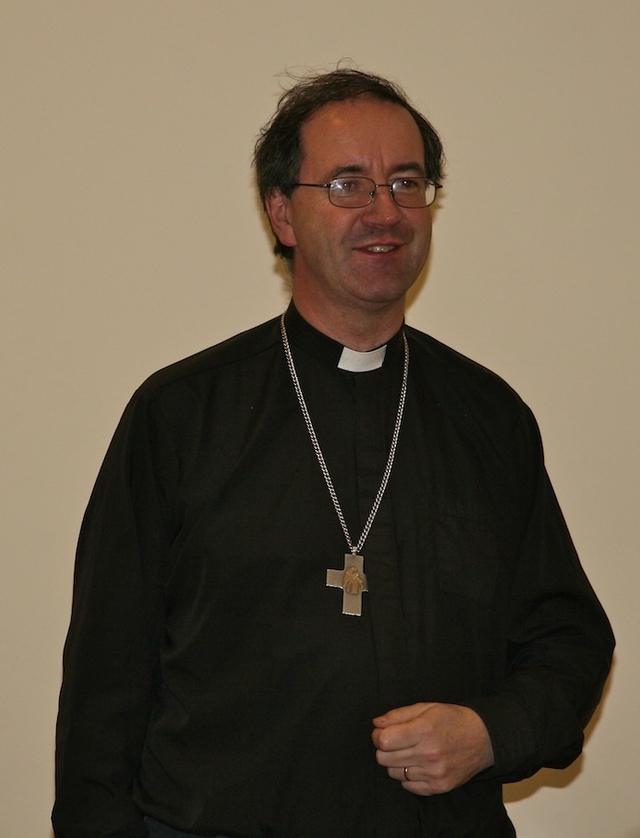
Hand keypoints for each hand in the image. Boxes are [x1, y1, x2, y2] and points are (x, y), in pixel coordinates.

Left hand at [372, 702, 494, 795]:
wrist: (483, 739)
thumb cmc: (452, 719)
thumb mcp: (426, 708)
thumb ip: (398, 715)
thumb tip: (376, 724)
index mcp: (424, 730)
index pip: (384, 741)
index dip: (377, 736)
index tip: (382, 732)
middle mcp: (429, 754)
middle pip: (385, 758)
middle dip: (384, 748)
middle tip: (395, 741)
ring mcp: (434, 773)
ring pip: (394, 773)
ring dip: (396, 762)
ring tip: (410, 751)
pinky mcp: (439, 787)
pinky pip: (408, 786)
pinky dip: (408, 776)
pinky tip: (418, 764)